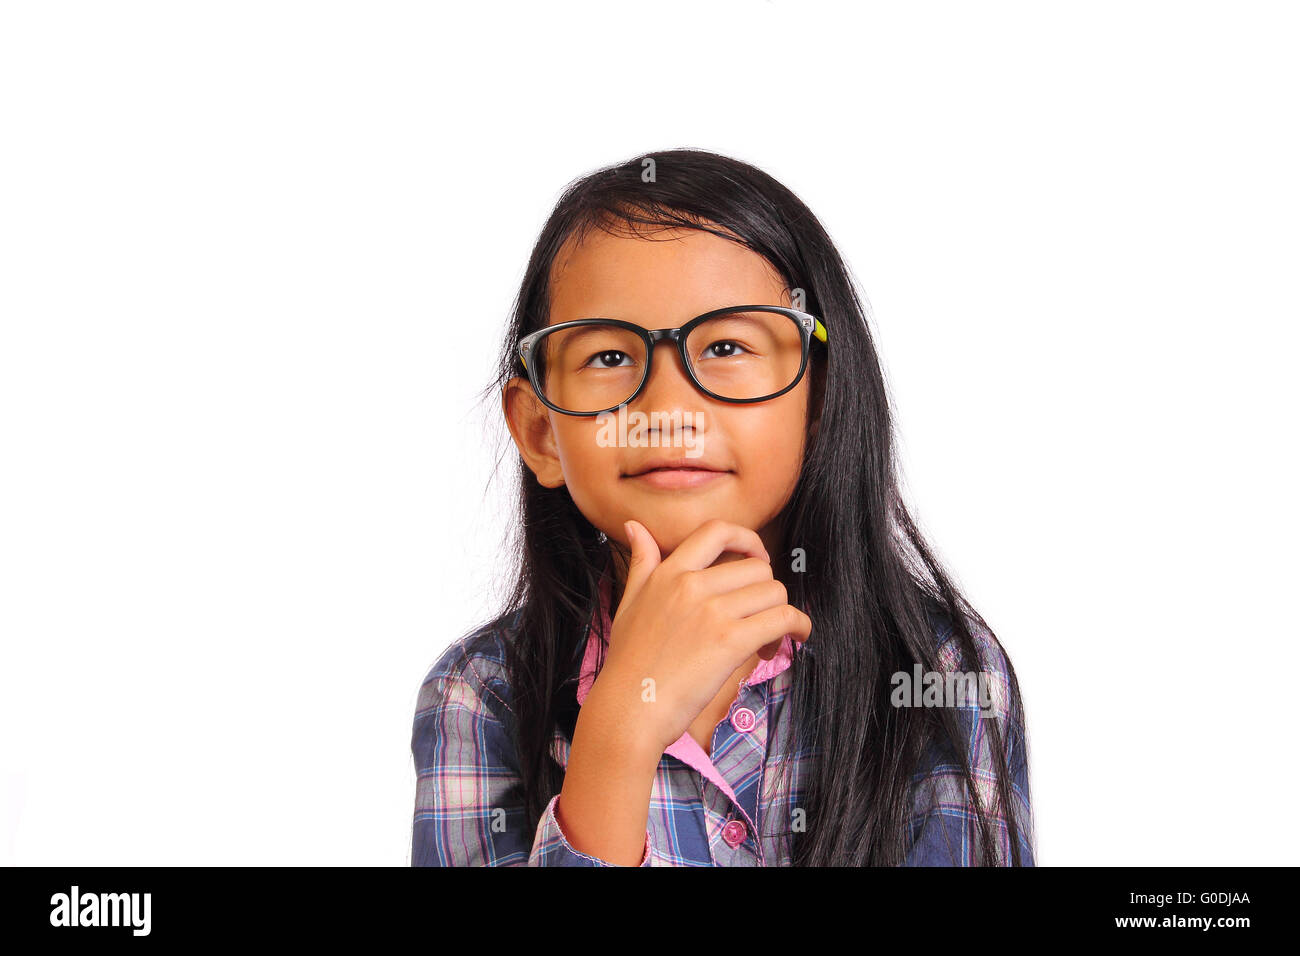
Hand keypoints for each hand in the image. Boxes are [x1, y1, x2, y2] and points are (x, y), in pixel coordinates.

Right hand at [587, 517, 812, 755]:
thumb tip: (634, 526)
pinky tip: (797, 637)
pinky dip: (799, 626)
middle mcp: (692, 585)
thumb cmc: (628, 664)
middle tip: (759, 617)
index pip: (717, 532)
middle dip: (767, 590)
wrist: (629, 709)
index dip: (747, 539)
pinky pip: (782, 619)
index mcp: (669, 573)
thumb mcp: (628, 603)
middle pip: (757, 567)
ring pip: (774, 591)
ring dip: (781, 612)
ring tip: (768, 637)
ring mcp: (712, 612)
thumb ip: (641, 563)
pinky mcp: (730, 641)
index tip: (757, 558)